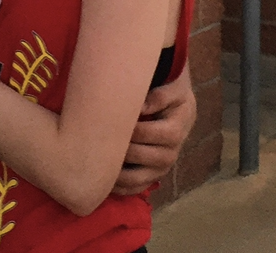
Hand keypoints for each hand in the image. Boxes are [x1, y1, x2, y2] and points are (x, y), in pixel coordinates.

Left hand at [112, 67, 196, 194]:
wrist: (176, 105)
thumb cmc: (171, 93)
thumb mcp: (173, 87)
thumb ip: (161, 95)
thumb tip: (142, 107)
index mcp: (176, 130)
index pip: (156, 134)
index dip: (138, 130)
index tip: (118, 122)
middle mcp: (171, 153)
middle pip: (146, 157)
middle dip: (124, 150)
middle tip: (101, 141)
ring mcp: (161, 168)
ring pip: (139, 178)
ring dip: (119, 175)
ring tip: (98, 165)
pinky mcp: (152, 175)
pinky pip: (136, 187)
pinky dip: (120, 188)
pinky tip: (103, 182)